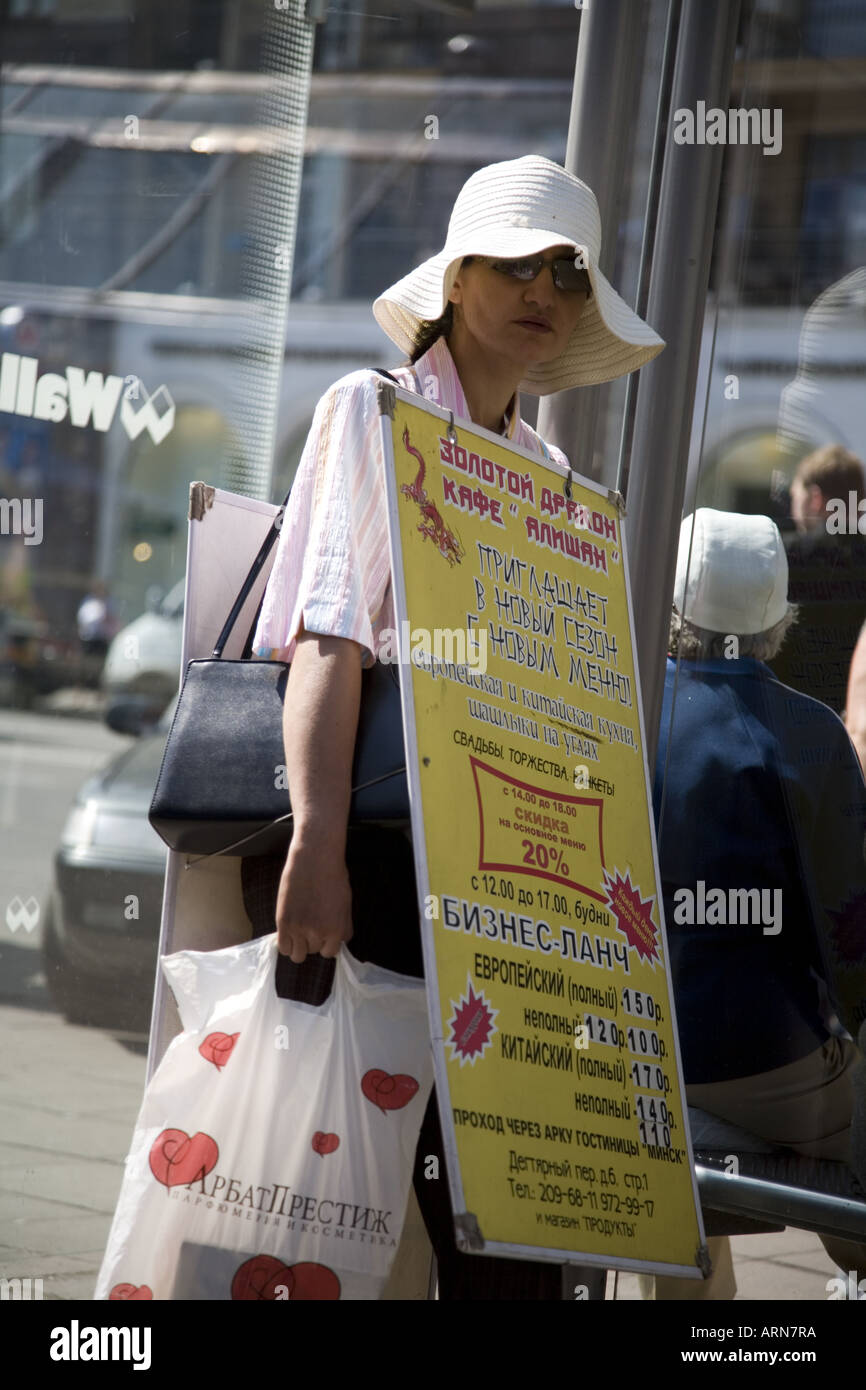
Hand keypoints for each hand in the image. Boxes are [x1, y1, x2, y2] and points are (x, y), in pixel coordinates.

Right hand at [275, 836, 352, 963]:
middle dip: (313, 940)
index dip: (327, 943)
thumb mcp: (346, 904)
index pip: (330, 952)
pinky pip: (283, 947)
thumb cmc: (333, 877)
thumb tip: (340, 941)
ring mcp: (299, 929)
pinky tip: (289, 931)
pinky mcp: (283, 922)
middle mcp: (318, 933)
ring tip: (300, 930)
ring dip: (299, 945)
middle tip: (311, 922)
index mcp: (336, 930)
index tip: (323, 933)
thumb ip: (343, 926)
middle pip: (313, 951)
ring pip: (297, 955)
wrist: (314, 859)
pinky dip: (287, 943)